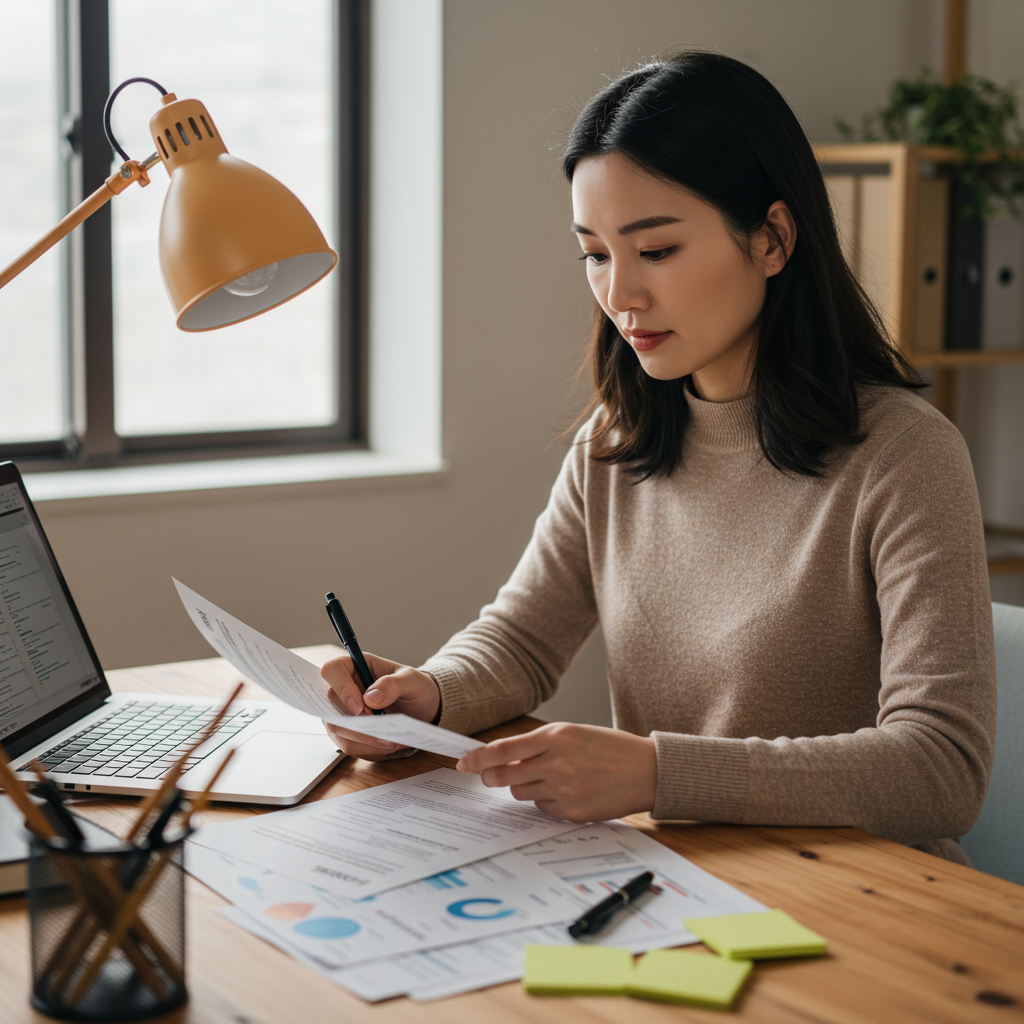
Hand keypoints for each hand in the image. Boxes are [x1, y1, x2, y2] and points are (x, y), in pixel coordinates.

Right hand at [320, 652, 439, 760]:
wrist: (423, 709)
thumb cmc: (415, 688)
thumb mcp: (412, 681)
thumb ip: (393, 684)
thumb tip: (370, 698)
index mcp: (355, 667)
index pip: (332, 671)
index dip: (341, 689)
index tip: (360, 707)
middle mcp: (344, 689)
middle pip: (329, 705)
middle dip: (354, 721)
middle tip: (381, 726)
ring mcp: (342, 712)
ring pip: (336, 729)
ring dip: (363, 738)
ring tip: (390, 740)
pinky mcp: (347, 732)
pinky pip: (348, 745)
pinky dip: (368, 749)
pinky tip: (387, 745)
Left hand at [455, 723, 656, 821]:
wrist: (646, 770)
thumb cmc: (609, 747)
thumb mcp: (573, 734)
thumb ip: (539, 744)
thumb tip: (503, 759)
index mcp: (557, 737)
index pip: (505, 749)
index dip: (479, 758)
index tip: (463, 763)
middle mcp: (558, 763)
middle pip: (505, 776)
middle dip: (493, 777)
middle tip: (490, 776)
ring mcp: (565, 790)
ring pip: (521, 793)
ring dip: (525, 787)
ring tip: (551, 777)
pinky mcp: (573, 811)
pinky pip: (543, 809)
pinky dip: (547, 801)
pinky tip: (568, 791)